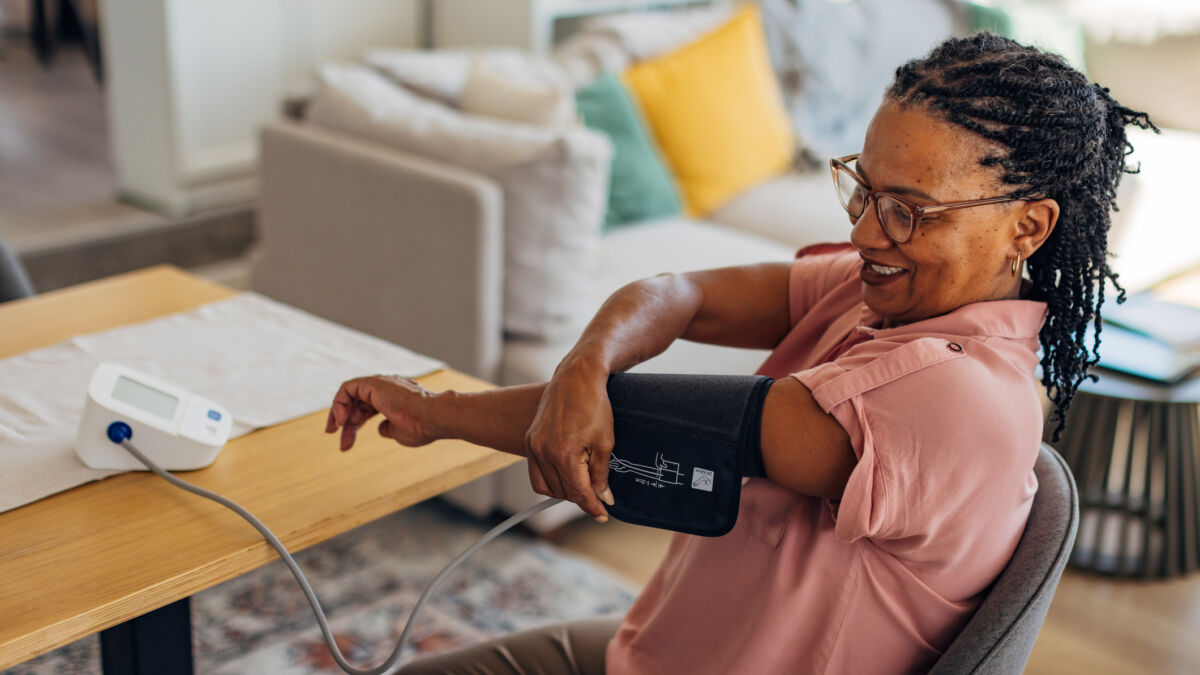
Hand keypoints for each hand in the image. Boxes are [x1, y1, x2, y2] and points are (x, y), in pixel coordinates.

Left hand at [326, 375, 436, 450]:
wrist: (434, 417)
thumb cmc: (423, 426)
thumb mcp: (400, 432)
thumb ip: (388, 428)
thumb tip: (380, 429)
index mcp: (392, 398)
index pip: (365, 408)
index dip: (353, 424)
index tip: (346, 441)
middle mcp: (385, 387)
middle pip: (356, 404)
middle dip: (346, 425)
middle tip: (341, 443)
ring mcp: (380, 384)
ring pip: (350, 395)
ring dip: (340, 415)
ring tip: (335, 433)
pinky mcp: (374, 383)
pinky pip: (348, 389)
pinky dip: (340, 404)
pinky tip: (343, 422)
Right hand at [525, 357, 614, 520]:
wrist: (577, 377)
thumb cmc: (595, 406)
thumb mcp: (605, 443)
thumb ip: (601, 475)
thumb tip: (603, 499)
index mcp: (564, 455)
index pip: (578, 493)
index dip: (592, 506)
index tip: (602, 514)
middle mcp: (543, 452)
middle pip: (562, 492)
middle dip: (580, 497)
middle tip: (598, 495)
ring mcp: (533, 446)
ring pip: (545, 486)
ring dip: (564, 491)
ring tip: (583, 484)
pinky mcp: (529, 440)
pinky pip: (536, 473)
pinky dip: (550, 480)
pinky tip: (566, 474)